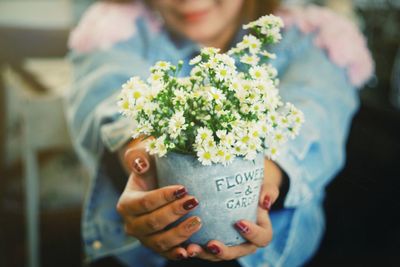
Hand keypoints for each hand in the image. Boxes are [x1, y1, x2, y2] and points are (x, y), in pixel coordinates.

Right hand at [116, 138, 202, 259]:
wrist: (157, 181)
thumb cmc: (153, 166)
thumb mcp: (144, 155)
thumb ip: (138, 155)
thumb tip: (141, 164)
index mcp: (126, 203)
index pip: (145, 202)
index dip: (163, 197)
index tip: (183, 188)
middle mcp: (132, 224)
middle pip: (152, 223)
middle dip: (174, 213)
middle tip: (195, 201)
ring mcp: (144, 238)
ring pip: (159, 242)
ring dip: (180, 233)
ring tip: (199, 221)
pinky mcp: (157, 246)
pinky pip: (166, 254)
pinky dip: (177, 254)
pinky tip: (191, 250)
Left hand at [184, 158, 281, 260]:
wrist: (240, 191)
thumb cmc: (254, 189)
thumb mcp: (264, 187)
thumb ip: (268, 192)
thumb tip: (264, 201)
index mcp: (261, 232)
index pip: (261, 238)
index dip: (252, 234)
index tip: (239, 222)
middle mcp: (245, 243)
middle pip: (237, 252)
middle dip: (224, 251)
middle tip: (211, 244)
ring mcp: (229, 245)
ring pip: (217, 255)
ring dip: (204, 254)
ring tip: (190, 249)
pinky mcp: (213, 244)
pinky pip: (204, 250)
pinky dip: (193, 249)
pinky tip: (182, 246)